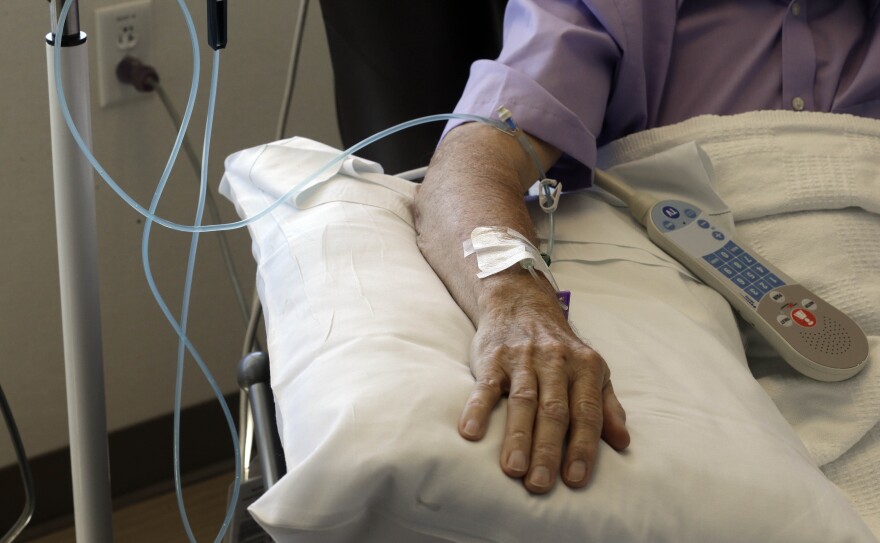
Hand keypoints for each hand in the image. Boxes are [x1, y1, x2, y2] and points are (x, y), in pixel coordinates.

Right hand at [459, 276, 629, 493]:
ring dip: (518, 436)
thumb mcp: (591, 369)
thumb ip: (605, 406)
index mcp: (585, 368)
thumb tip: (623, 442)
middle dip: (548, 450)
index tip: (576, 479)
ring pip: (523, 400)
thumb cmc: (559, 348)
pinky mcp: (493, 357)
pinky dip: (477, 408)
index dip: (582, 446)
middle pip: (554, 411)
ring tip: (513, 470)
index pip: (586, 412)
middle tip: (540, 484)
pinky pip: (485, 385)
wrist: (521, 302)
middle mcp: (556, 362)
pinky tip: (470, 432)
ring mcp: (522, 359)